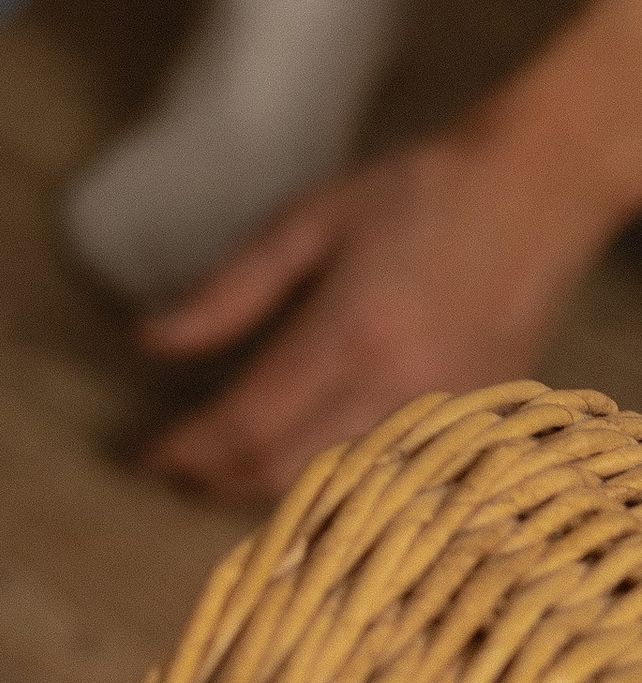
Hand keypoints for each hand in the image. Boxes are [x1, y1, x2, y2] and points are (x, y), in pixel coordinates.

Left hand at [135, 128, 597, 504]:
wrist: (534, 189)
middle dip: (220, 483)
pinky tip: (303, 466)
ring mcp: (446, 414)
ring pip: (341, 489)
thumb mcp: (306, 224)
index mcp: (349, 333)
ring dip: (274, 492)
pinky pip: (393, 478)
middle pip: (290, 473)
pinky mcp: (478, 421)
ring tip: (223, 474)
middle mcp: (400, 387)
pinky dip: (338, 484)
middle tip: (177, 472)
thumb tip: (149, 341)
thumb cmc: (414, 193)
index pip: (249, 424)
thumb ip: (227, 292)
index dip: (190, 451)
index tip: (148, 457)